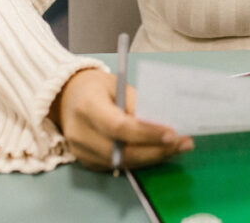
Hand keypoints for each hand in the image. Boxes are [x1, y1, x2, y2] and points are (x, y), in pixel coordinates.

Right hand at [49, 69, 193, 170]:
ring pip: (123, 163)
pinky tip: (158, 151)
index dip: (147, 133)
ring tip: (178, 148)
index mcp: (88, 106)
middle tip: (183, 143)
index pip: (119, 126)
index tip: (172, 133)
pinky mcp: (86, 162)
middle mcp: (81, 133)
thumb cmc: (96, 86)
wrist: (66, 97)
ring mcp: (81, 151)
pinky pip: (118, 166)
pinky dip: (140, 160)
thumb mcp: (117, 84)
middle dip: (156, 150)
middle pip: (122, 151)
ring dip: (153, 157)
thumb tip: (160, 122)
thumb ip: (136, 103)